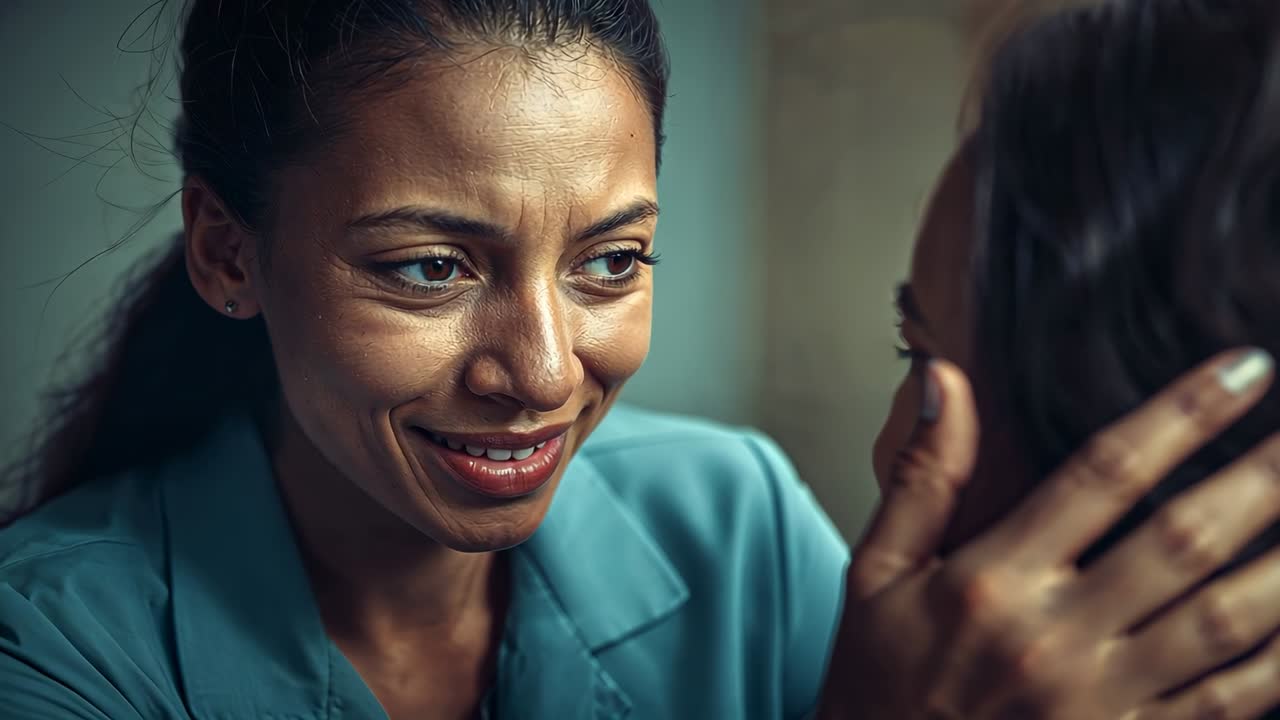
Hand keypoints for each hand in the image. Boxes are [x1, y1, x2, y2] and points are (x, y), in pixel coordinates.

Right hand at [818, 350, 1279, 718]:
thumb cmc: (884, 682)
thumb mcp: (878, 574)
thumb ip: (922, 476)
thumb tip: (944, 377)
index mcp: (993, 581)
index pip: (1103, 474)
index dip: (1182, 415)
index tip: (1242, 369)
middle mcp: (1055, 637)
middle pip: (1184, 539)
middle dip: (1263, 476)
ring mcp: (1101, 700)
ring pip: (1225, 621)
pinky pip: (1230, 700)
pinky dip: (1278, 658)